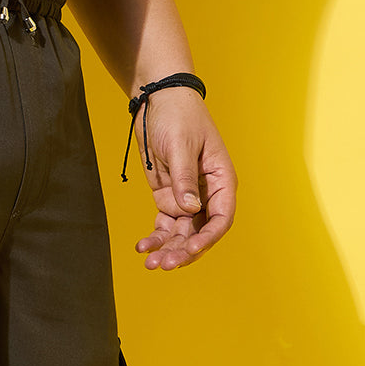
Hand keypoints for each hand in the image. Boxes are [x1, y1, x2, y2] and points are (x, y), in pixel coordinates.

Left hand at [131, 89, 236, 270]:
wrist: (157, 101)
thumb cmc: (177, 116)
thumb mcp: (181, 145)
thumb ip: (185, 179)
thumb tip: (190, 210)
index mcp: (221, 180)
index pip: (221, 217)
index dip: (208, 237)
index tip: (190, 249)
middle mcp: (207, 194)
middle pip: (200, 232)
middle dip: (183, 251)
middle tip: (165, 264)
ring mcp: (187, 199)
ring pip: (181, 234)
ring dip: (168, 250)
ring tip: (150, 264)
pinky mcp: (168, 199)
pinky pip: (164, 226)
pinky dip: (155, 238)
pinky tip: (142, 248)